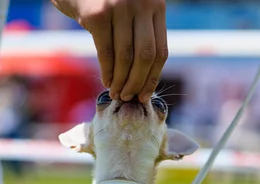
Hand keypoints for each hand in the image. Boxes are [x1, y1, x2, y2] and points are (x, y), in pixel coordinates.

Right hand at [51, 0, 167, 101]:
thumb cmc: (105, 2)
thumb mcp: (131, 12)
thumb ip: (142, 35)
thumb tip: (144, 80)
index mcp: (156, 6)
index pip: (161, 51)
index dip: (152, 79)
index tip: (144, 95)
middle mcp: (142, 4)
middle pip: (146, 57)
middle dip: (137, 83)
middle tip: (127, 97)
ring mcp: (120, 7)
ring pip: (126, 58)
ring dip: (121, 82)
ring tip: (116, 93)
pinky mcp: (99, 14)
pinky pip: (106, 53)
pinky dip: (107, 73)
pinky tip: (107, 82)